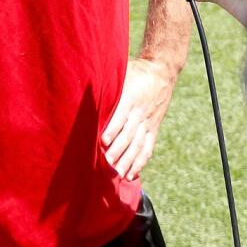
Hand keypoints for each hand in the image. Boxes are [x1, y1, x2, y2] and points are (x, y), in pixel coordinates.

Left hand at [101, 57, 175, 180]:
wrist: (162, 72)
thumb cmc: (135, 72)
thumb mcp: (122, 73)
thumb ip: (107, 84)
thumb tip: (84, 85)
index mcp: (131, 97)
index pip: (122, 115)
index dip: (113, 129)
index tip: (103, 141)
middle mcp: (140, 112)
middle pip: (129, 134)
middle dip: (117, 150)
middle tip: (106, 164)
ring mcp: (148, 122)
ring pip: (137, 145)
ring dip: (127, 161)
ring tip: (117, 174)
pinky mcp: (153, 129)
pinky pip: (147, 148)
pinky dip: (140, 162)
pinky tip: (131, 174)